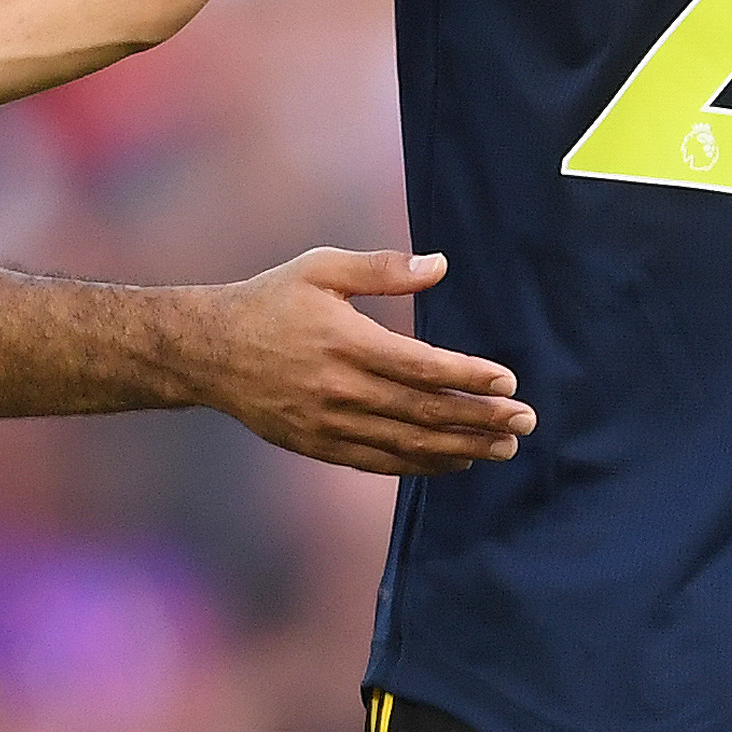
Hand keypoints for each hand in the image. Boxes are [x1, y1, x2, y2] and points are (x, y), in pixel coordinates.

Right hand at [192, 249, 536, 475]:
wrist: (207, 352)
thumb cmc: (269, 300)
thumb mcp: (320, 268)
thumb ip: (382, 269)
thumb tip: (440, 265)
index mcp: (346, 341)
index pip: (421, 367)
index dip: (469, 376)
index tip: (509, 381)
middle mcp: (340, 389)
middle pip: (424, 412)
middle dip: (480, 418)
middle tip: (524, 422)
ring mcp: (328, 424)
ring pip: (406, 444)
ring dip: (460, 448)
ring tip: (503, 449)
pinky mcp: (318, 446)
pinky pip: (379, 462)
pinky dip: (420, 465)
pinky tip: (454, 461)